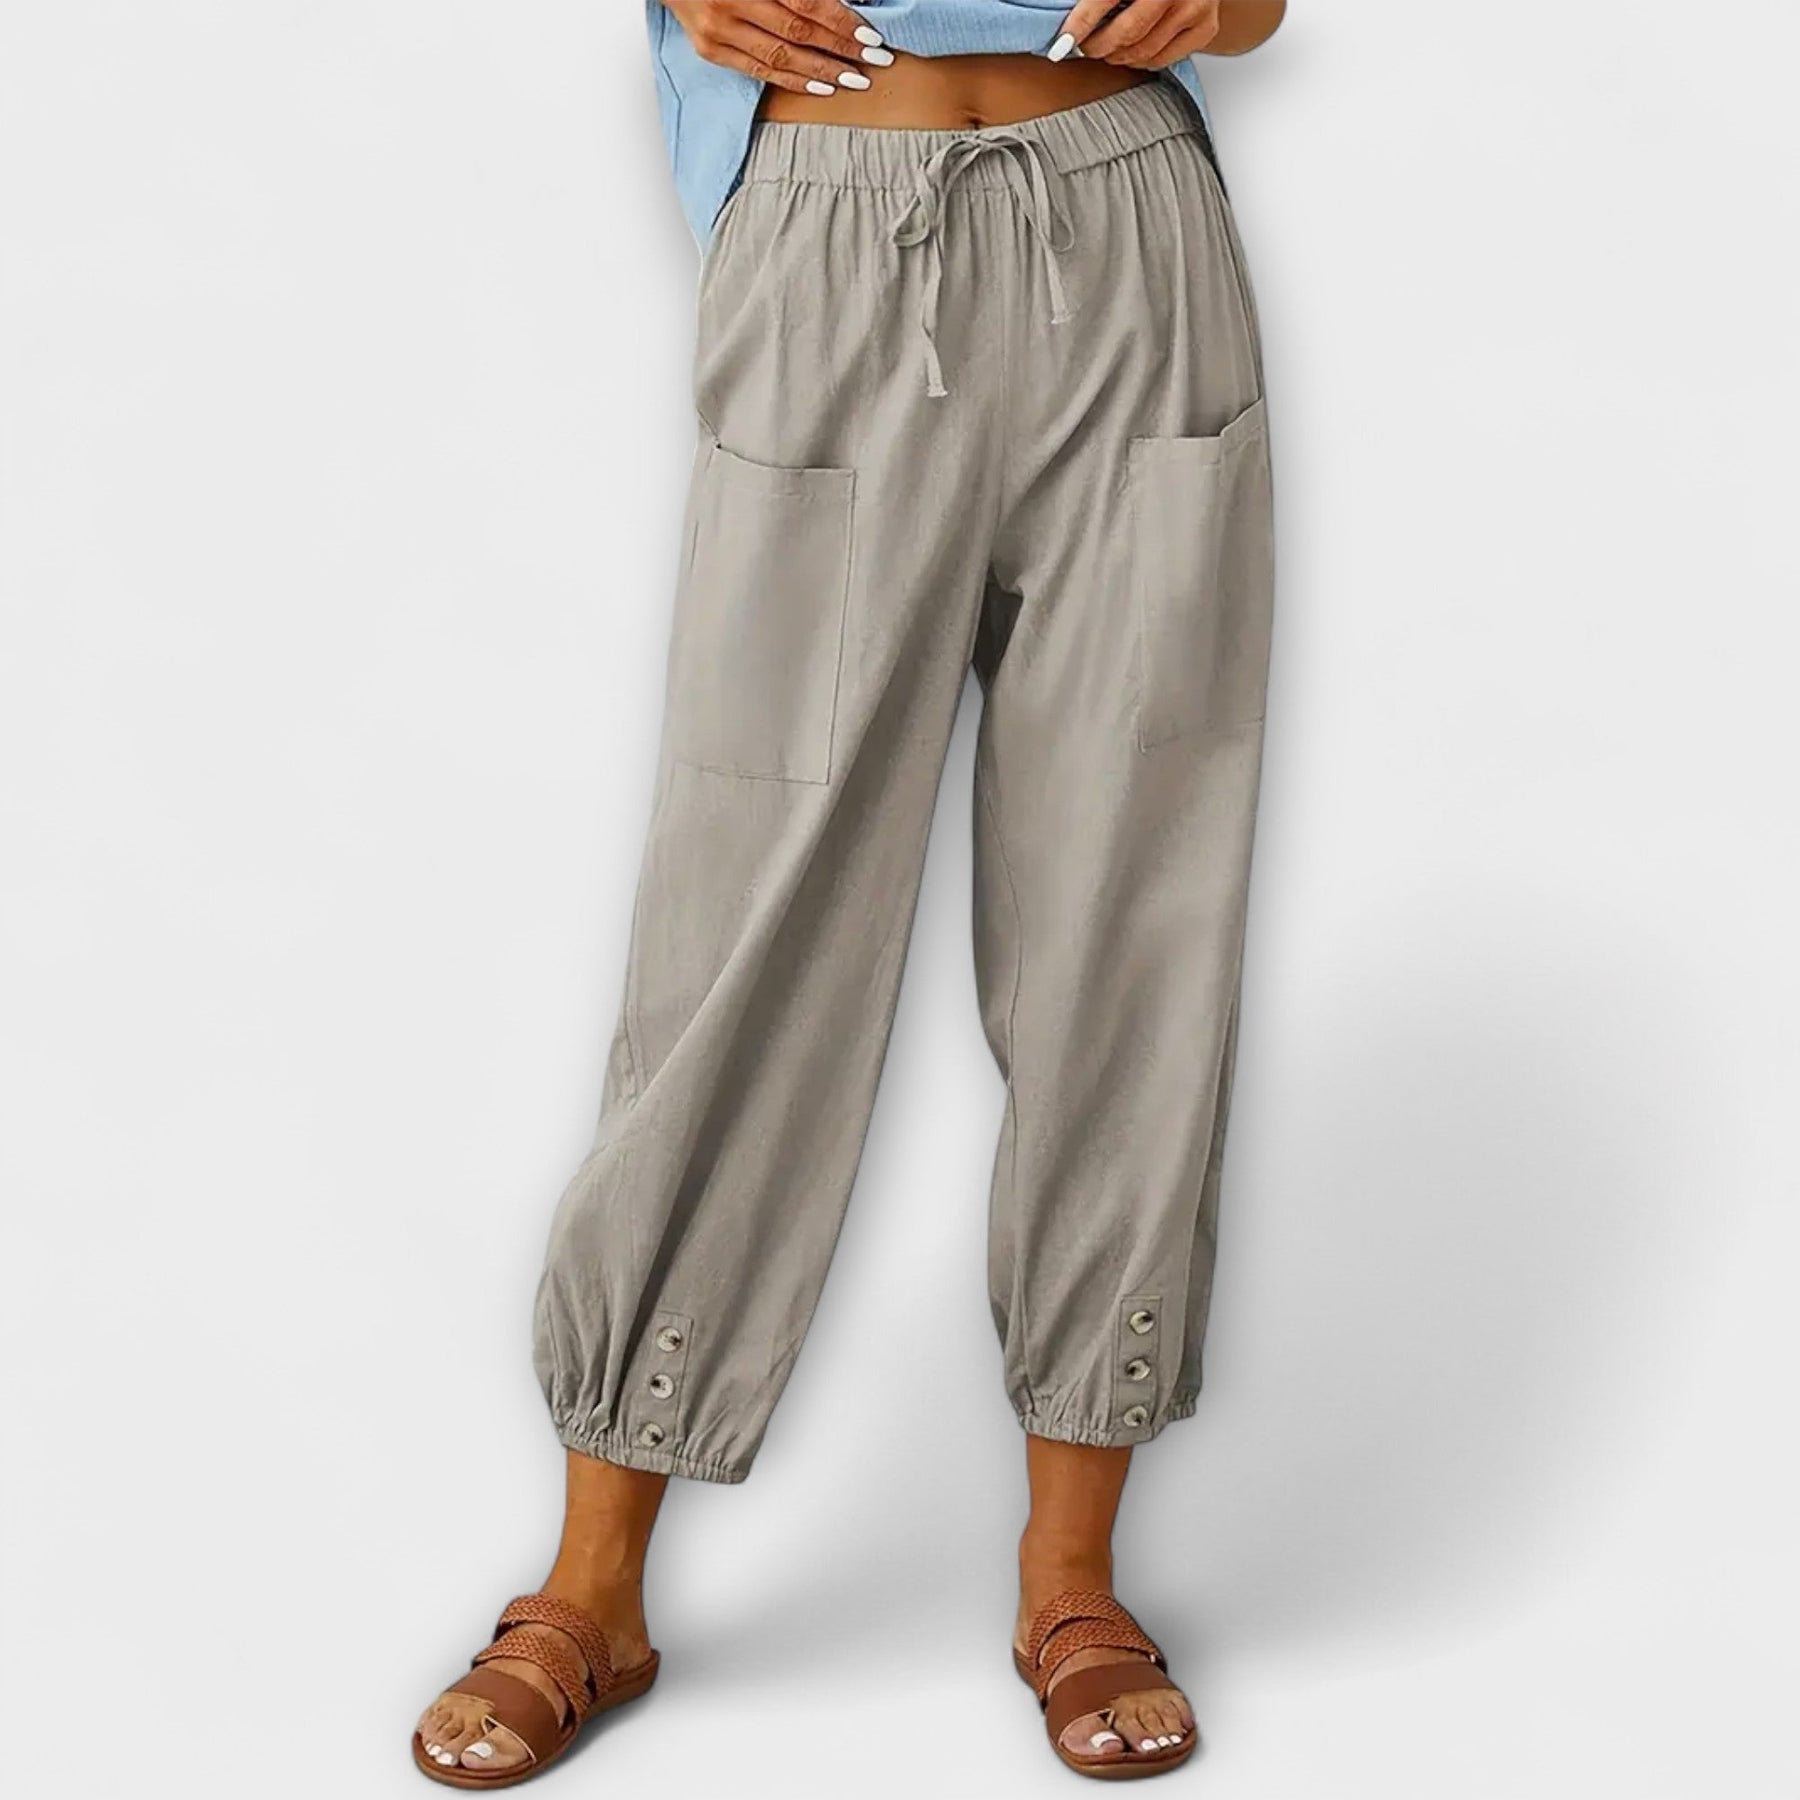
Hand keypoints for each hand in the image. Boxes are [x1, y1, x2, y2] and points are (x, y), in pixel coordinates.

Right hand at [664, 0, 891, 94]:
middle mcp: (732, 3)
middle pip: (798, 33)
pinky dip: (792, 80)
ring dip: (822, 72)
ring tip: (854, 80)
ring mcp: (719, 29)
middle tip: (875, 62)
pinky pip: (758, 72)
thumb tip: (842, 1)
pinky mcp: (710, 49)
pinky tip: (819, 87)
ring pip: (780, 58)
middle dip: (841, 49)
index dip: (842, 21)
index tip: (871, 37)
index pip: (807, 2)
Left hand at [1051, 0, 1221, 68]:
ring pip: (1142, 52)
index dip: (1079, 25)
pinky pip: (1162, 59)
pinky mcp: (1205, 28)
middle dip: (1097, 46)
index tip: (1060, 45)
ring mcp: (1194, 8)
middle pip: (1125, 34)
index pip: (1103, 0)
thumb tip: (1067, 13)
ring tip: (1108, 48)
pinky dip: (1141, 60)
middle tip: (1085, 46)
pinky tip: (1132, 50)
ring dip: (1118, 56)